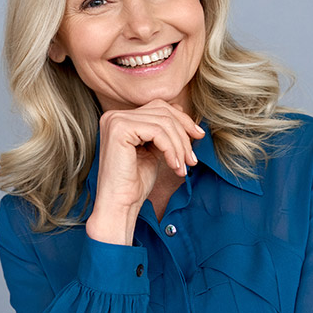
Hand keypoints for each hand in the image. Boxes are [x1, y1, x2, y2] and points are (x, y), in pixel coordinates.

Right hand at [85, 100, 204, 244]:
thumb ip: (162, 131)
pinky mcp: (119, 129)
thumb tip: (183, 113)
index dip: (182, 121)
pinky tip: (175, 167)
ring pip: (163, 122)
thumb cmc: (135, 183)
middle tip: (192, 158)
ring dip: (180, 146)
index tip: (198, 137)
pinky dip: (172, 150)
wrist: (119, 206)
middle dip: (184, 134)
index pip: (159, 107)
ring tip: (184, 166)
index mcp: (120, 118)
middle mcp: (114, 115)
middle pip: (163, 111)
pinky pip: (158, 132)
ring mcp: (115, 121)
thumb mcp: (153, 150)